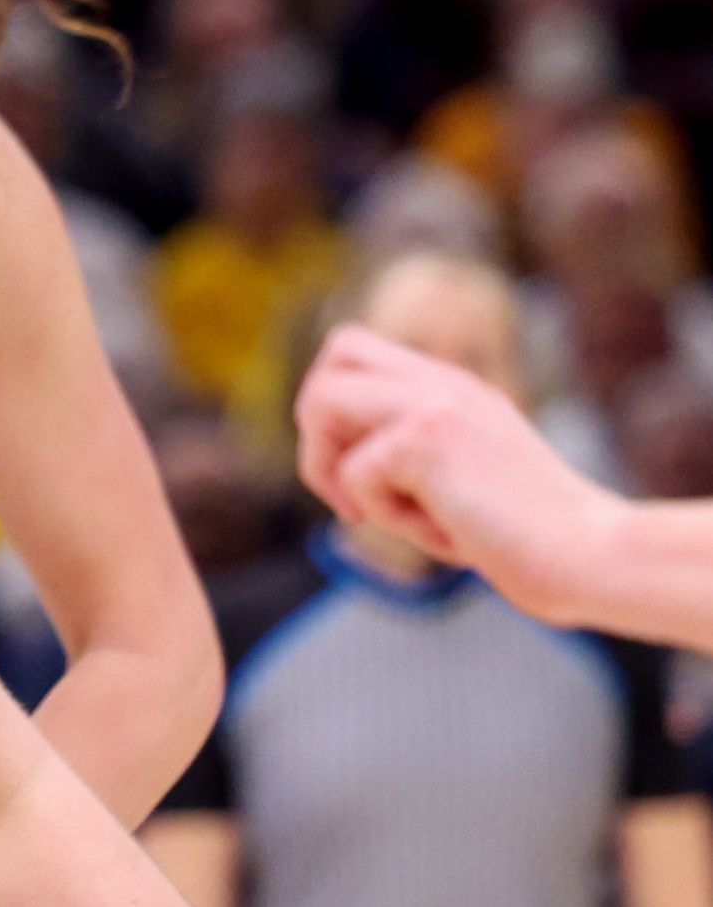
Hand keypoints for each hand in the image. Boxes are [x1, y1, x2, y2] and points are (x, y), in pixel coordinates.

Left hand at [292, 327, 618, 618]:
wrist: (589, 555)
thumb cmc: (525, 538)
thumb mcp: (460, 478)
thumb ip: (408, 453)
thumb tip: (335, 462)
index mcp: (455, 388)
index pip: (356, 351)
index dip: (332, 408)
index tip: (356, 471)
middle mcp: (446, 382)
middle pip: (335, 353)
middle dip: (317, 427)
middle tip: (350, 488)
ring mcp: (438, 402)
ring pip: (322, 401)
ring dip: (335, 472)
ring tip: (397, 516)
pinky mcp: (428, 438)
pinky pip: (354, 474)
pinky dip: (387, 518)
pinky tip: (446, 532)